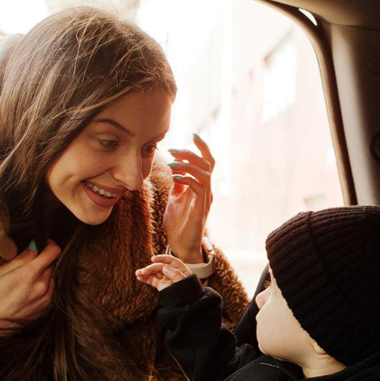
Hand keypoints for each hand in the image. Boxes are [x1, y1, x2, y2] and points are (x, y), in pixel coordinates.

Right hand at [0, 241, 59, 354]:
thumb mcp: (1, 272)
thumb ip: (21, 258)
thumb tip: (35, 246)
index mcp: (30, 274)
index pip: (53, 252)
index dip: (49, 245)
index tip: (44, 245)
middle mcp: (42, 286)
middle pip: (52, 264)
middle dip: (42, 262)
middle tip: (27, 267)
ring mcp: (46, 297)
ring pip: (51, 277)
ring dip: (43, 276)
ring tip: (26, 282)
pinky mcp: (47, 307)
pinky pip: (50, 290)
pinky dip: (43, 288)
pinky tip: (29, 292)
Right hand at [135, 253, 192, 291]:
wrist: (187, 303)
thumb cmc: (188, 292)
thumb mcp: (184, 282)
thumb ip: (175, 274)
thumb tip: (164, 267)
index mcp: (180, 268)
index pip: (170, 260)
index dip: (161, 258)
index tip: (153, 259)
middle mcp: (172, 272)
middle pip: (160, 267)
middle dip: (151, 268)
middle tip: (143, 271)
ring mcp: (165, 278)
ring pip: (154, 273)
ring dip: (145, 272)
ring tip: (137, 273)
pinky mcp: (160, 285)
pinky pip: (152, 280)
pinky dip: (145, 278)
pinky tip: (139, 277)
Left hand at [163, 134, 213, 262]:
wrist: (180, 246)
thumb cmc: (178, 224)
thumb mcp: (175, 199)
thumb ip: (178, 184)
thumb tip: (176, 169)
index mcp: (201, 187)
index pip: (206, 162)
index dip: (202, 147)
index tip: (192, 134)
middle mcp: (206, 191)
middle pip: (207, 163)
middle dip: (191, 152)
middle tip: (173, 150)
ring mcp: (205, 200)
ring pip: (205, 173)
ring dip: (188, 165)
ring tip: (172, 163)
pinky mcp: (200, 209)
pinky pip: (199, 188)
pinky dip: (187, 178)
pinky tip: (175, 176)